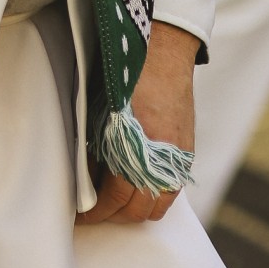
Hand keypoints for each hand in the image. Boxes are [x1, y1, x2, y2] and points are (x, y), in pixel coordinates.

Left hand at [76, 21, 196, 225]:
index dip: (95, 212)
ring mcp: (177, 157)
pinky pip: (173, 190)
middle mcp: (159, 157)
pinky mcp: (187, 153)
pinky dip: (156, 195)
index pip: (115, 198)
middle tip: (95, 210)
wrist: (163, 51)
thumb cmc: (125, 75)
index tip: (82, 216)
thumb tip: (86, 180)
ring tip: (117, 201)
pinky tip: (139, 185)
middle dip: (113, 215)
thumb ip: (96, 147)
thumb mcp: (101, 109)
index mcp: (133, 146)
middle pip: (138, 209)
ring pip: (158, 206)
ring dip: (136, 209)